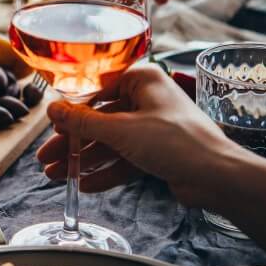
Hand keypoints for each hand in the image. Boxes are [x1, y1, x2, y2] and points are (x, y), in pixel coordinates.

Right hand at [36, 65, 246, 208]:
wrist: (218, 176)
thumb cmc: (177, 142)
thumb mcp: (122, 130)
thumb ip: (83, 122)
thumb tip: (52, 110)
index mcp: (142, 80)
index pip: (96, 91)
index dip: (71, 111)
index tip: (52, 127)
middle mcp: (147, 100)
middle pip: (100, 120)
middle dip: (74, 143)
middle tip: (47, 158)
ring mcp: (153, 127)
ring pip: (109, 142)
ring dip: (84, 160)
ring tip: (58, 176)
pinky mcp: (158, 151)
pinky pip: (124, 158)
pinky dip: (106, 171)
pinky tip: (86, 184)